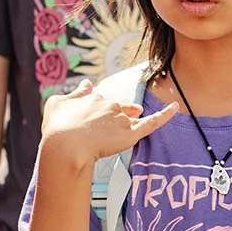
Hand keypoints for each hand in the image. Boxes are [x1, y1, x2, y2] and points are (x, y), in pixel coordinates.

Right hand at [38, 80, 178, 169]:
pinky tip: (176, 107)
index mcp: (92, 98)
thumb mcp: (56, 104)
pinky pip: (152, 123)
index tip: (91, 118)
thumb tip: (86, 84)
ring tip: (127, 125)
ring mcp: (120, 119)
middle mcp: (108, 105)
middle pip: (117, 108)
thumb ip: (72, 94)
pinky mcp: (130, 134)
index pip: (99, 100)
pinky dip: (165, 115)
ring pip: (130, 118)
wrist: (66, 146)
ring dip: (130, 119)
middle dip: (116, 114)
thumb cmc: (56, 128)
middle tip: (108, 126)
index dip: (95, 110)